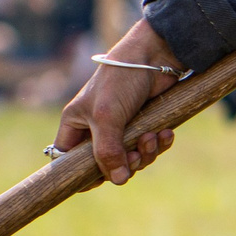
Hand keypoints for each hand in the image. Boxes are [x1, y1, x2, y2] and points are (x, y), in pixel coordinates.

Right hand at [53, 20, 182, 185]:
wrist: (155, 54)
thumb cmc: (121, 80)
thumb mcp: (107, 118)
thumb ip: (108, 151)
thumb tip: (119, 180)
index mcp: (75, 124)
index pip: (69, 161)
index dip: (82, 174)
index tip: (102, 178)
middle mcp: (96, 128)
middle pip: (106, 165)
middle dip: (125, 163)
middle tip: (137, 154)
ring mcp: (121, 126)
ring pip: (131, 158)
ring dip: (145, 153)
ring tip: (153, 137)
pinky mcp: (144, 123)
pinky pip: (149, 146)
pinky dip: (159, 144)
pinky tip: (167, 133)